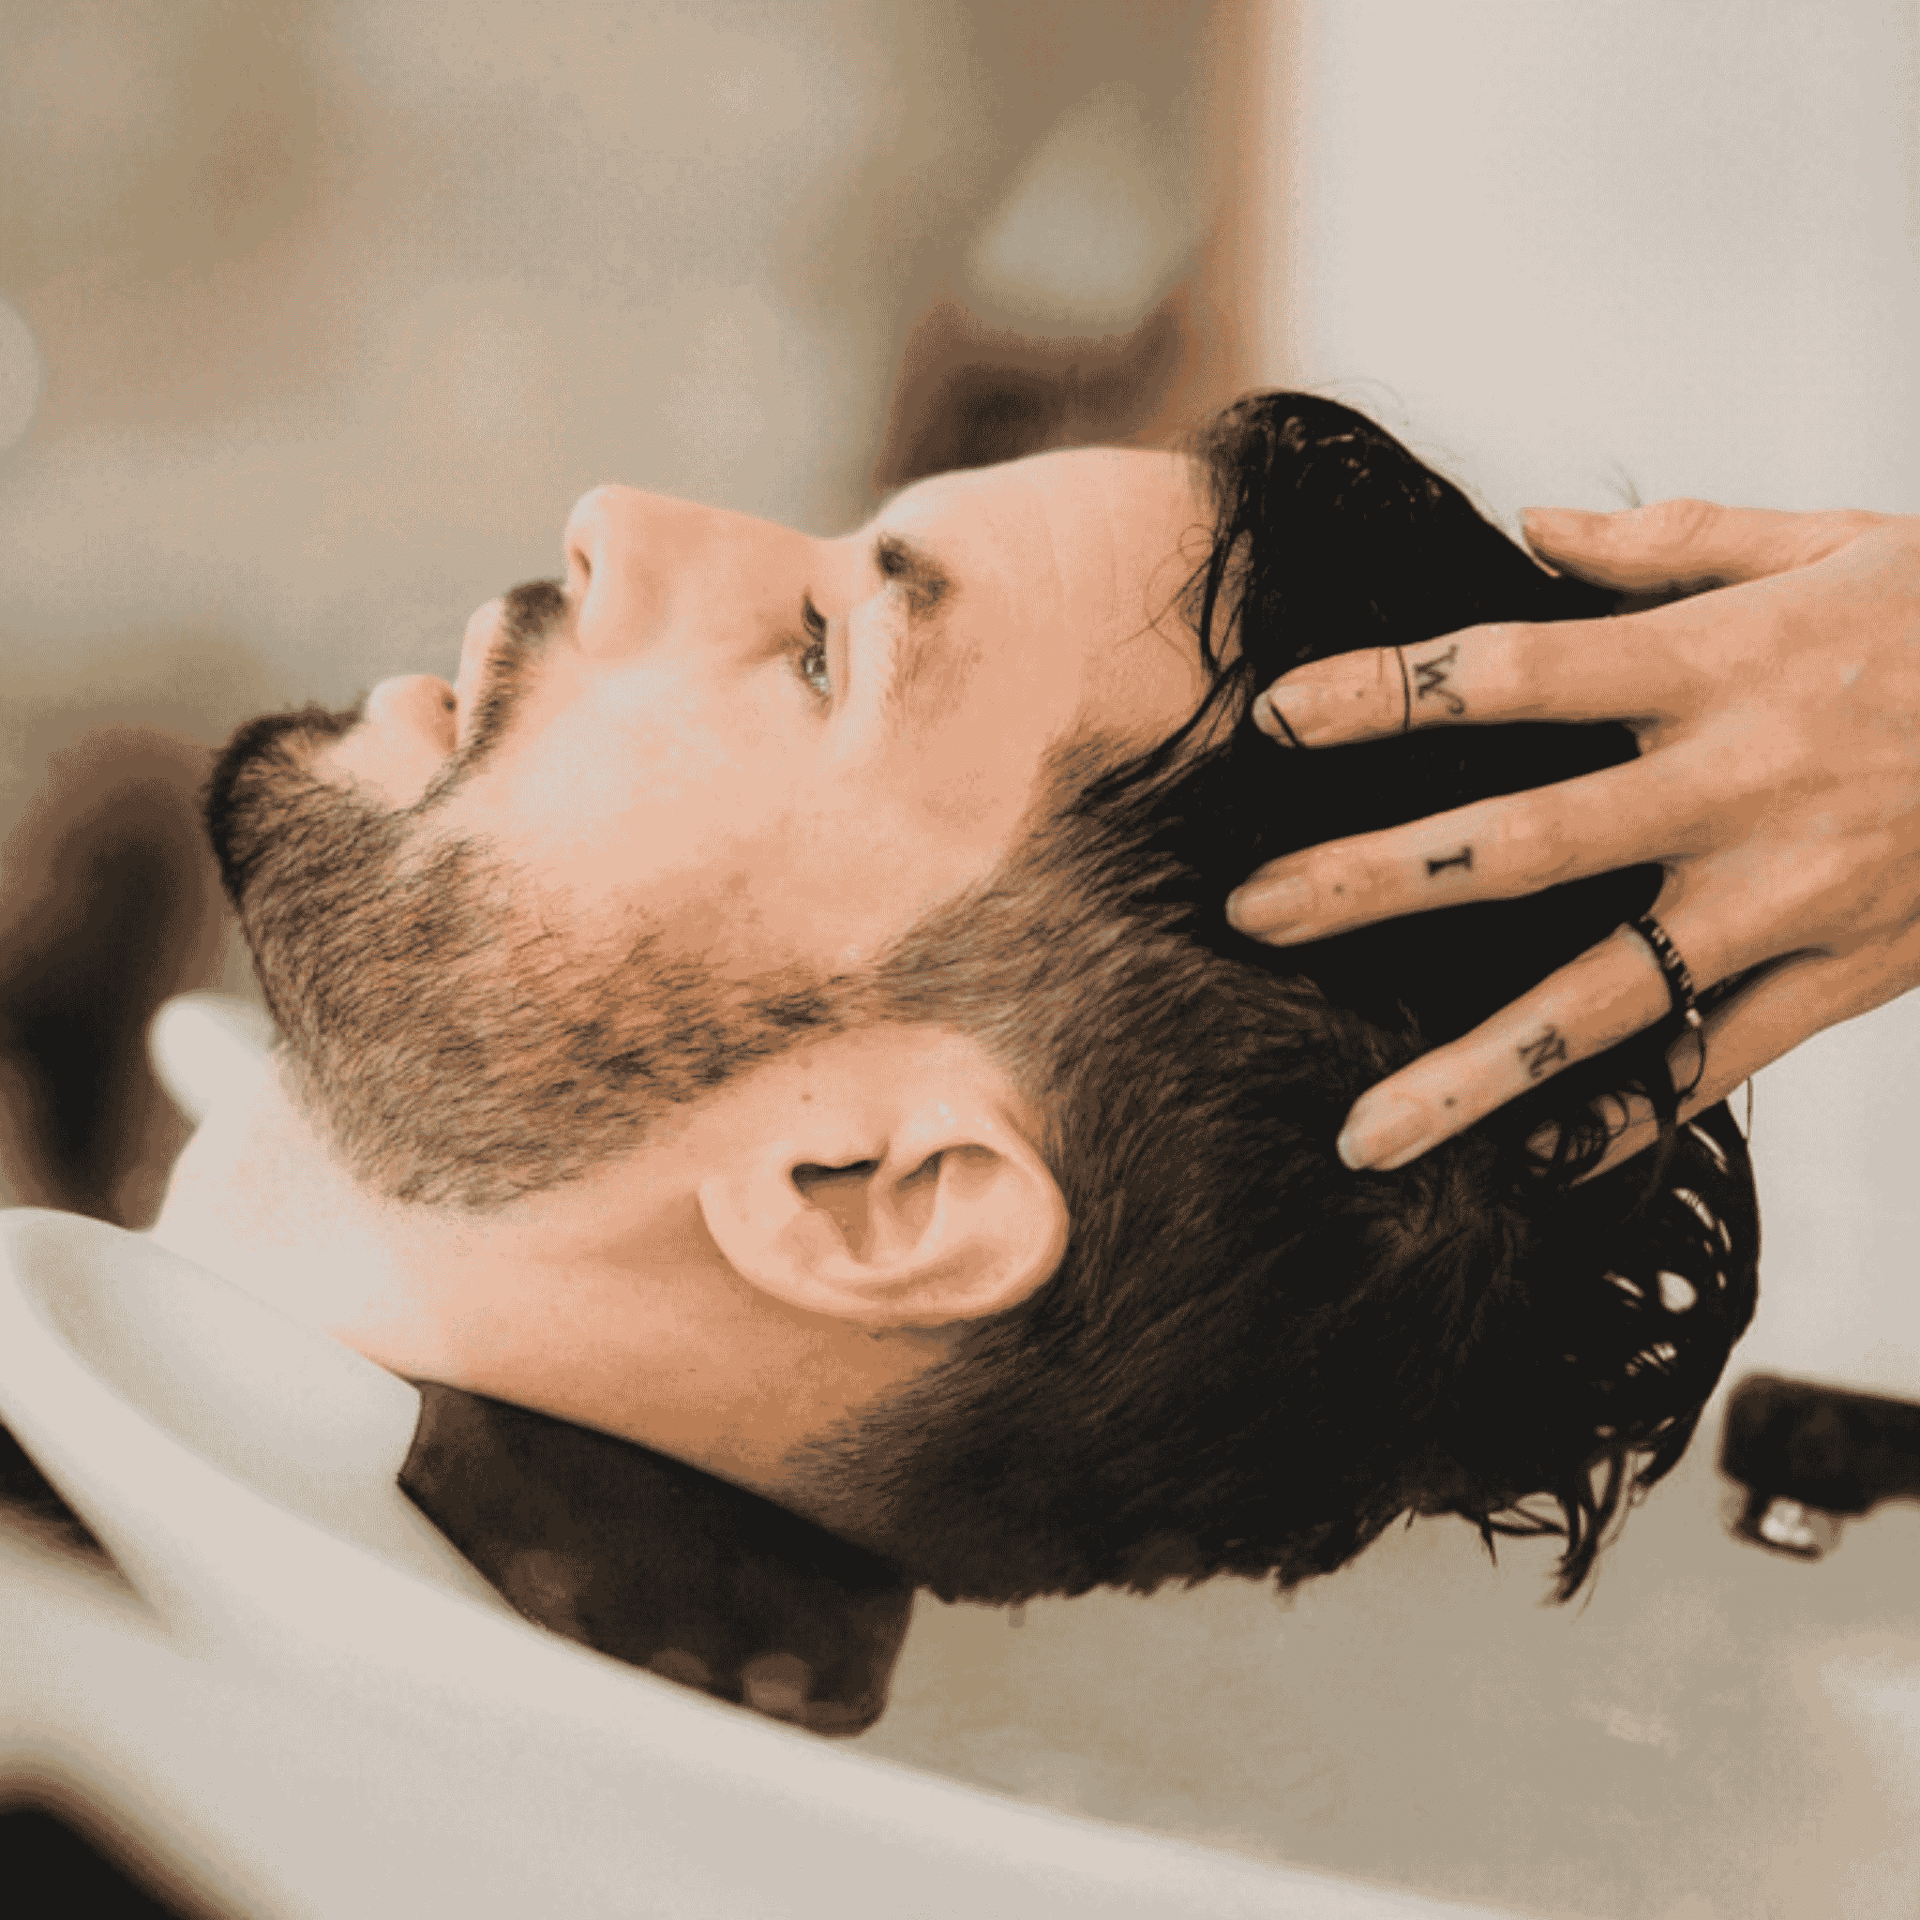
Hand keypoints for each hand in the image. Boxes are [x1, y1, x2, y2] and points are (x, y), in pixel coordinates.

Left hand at [1225, 499, 1919, 1172]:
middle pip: (1522, 845)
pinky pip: (1720, 1067)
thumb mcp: (1832, 540)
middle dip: (1375, 882)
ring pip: (1607, 999)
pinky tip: (1526, 1171)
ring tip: (1361, 1136)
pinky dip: (1622, 1123)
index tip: (1275, 718)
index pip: (1512, 673)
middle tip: (1252, 918)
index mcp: (1720, 664)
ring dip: (1473, 1071)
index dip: (1385, 693)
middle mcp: (1738, 785)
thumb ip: (1673, 543)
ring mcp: (1792, 898)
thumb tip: (1532, 531)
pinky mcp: (1850, 977)